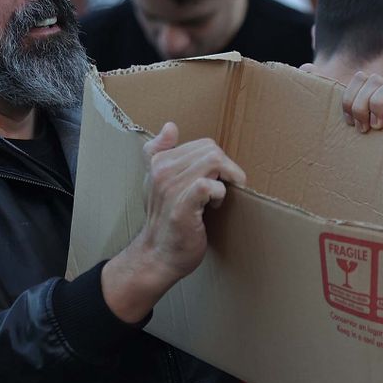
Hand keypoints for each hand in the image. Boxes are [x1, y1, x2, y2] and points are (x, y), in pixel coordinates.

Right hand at [101, 122, 245, 323]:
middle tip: (222, 190)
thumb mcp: (156, 181)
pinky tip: (215, 206)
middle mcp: (162, 172)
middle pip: (212, 150)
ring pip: (214, 162)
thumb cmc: (164, 220)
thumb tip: (170, 126)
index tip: (214, 180)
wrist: (157, 256)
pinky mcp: (183, 208)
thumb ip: (160, 152)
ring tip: (218, 198)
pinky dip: (219, 193)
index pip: (203, 144)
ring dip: (226, 181)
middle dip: (227, 169)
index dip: (217, 161)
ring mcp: (171, 189)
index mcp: (158, 162)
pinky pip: (209, 186)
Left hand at [318, 67, 382, 131]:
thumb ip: (320, 86)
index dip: (349, 101)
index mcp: (367, 83)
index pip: (357, 79)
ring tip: (377, 126)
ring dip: (379, 107)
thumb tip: (305, 67)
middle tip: (363, 129)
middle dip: (362, 108)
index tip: (348, 122)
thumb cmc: (360, 129)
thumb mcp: (339, 111)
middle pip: (371, 81)